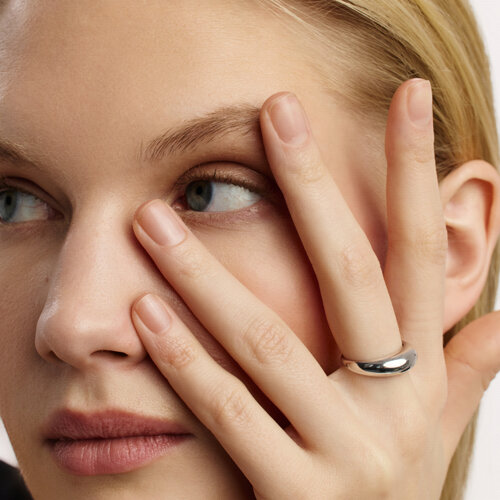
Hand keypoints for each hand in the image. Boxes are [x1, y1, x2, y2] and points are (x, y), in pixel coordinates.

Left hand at [129, 79, 499, 498]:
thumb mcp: (435, 430)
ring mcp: (344, 451)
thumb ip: (463, 374)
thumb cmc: (390, 489)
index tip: (406, 99)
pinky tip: (144, 312)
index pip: (423, 252)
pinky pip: (229, 411)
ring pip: (267, 342)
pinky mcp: (294, 495)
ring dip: (205, 275)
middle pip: (348, 272)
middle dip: (313, 185)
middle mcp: (390, 406)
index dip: (419, 172)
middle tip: (276, 113)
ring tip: (153, 220)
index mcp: (420, 376)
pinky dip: (185, 359)